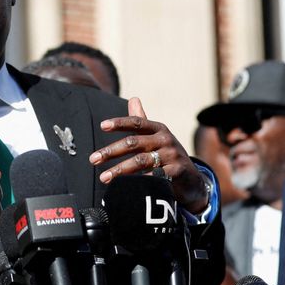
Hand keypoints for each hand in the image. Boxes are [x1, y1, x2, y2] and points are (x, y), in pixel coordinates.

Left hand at [89, 97, 208, 212]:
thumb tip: (133, 98)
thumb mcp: (157, 136)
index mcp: (158, 129)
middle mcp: (165, 140)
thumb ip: (142, 120)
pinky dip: (138, 181)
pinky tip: (124, 186)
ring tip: (103, 177)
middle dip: (111, 151)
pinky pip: (153, 177)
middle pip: (134, 143)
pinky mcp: (176, 172)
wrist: (191, 179)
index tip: (102, 126)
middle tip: (93, 159)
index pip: (137, 122)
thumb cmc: (167, 154)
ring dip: (119, 170)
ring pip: (140, 161)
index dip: (120, 123)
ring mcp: (172, 156)